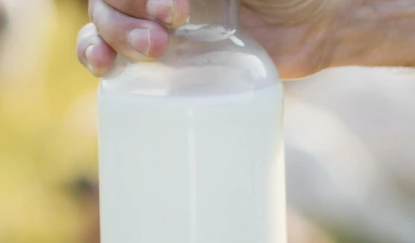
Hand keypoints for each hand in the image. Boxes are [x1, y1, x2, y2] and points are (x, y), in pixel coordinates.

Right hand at [76, 0, 347, 78]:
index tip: (177, 8)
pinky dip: (97, 56)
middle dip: (129, 14)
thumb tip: (178, 1)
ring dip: (113, 36)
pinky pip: (110, 52)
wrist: (317, 24)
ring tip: (155, 50)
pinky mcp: (158, 57)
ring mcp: (151, 20)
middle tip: (172, 29)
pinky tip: (104, 65)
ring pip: (102, 22)